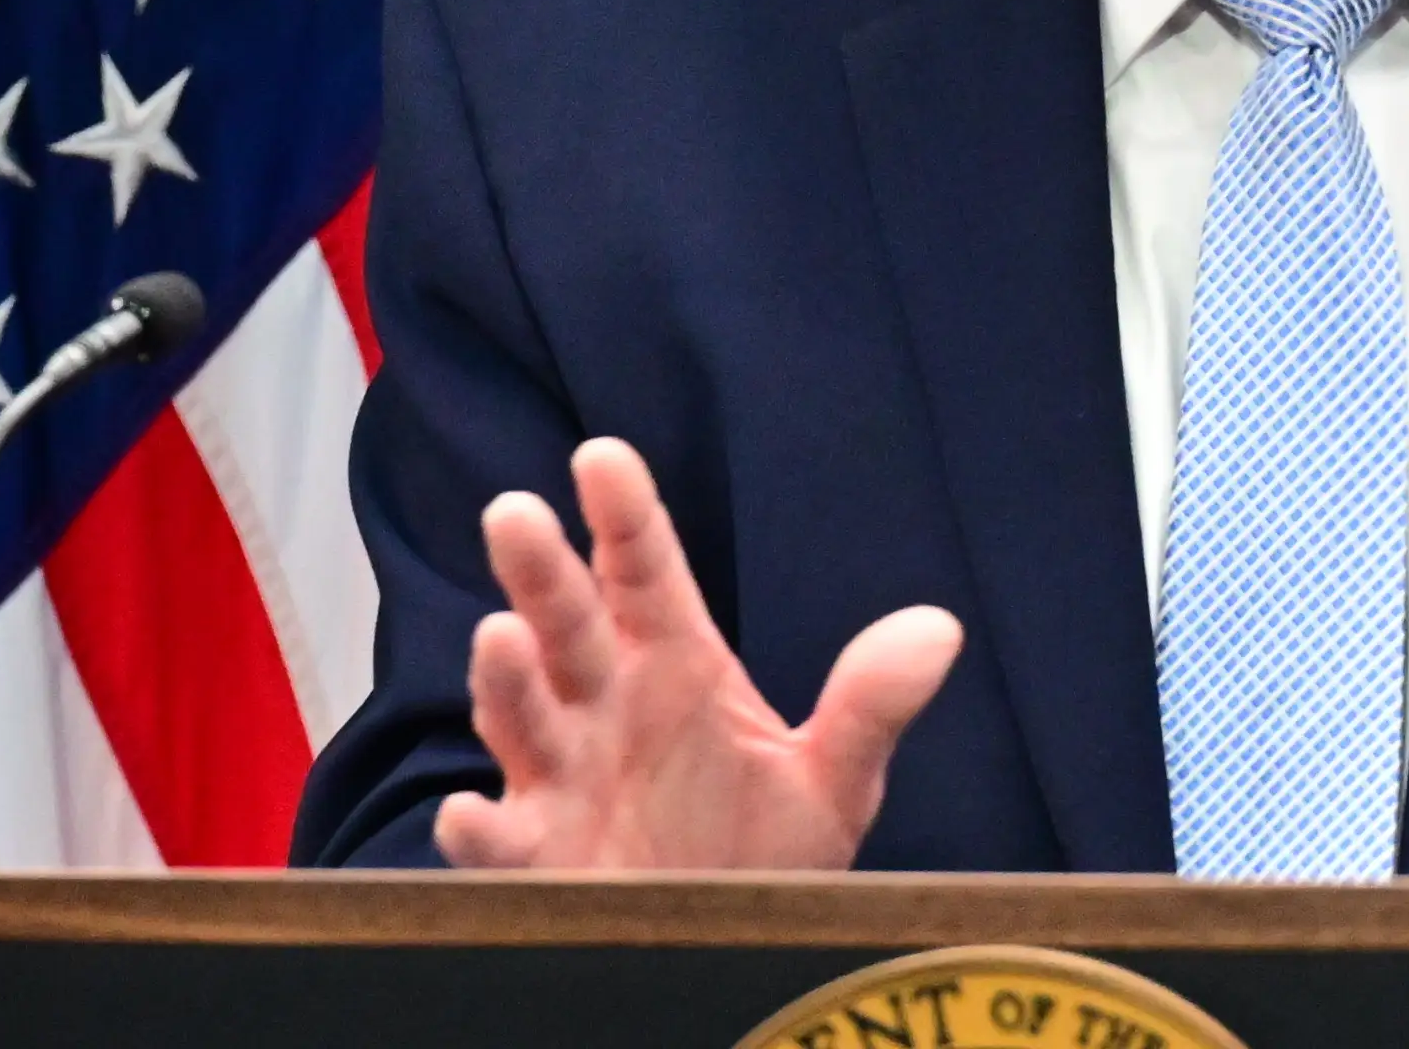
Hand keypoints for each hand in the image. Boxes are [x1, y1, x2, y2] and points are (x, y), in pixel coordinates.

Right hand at [433, 437, 963, 870]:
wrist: (726, 950)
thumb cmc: (760, 855)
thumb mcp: (830, 782)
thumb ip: (870, 706)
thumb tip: (939, 629)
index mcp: (671, 665)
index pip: (643, 572)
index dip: (623, 516)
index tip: (602, 457)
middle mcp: (603, 708)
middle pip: (566, 625)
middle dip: (540, 573)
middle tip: (516, 512)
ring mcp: (562, 779)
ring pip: (522, 716)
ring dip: (504, 681)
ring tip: (500, 636)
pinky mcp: (540, 860)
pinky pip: (501, 841)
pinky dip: (480, 829)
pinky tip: (469, 814)